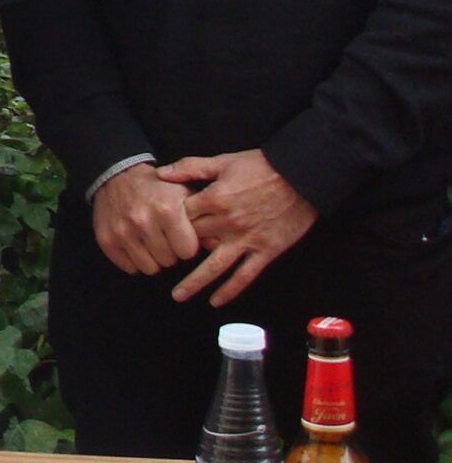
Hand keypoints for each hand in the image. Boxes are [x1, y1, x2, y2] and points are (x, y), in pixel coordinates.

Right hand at [89, 163, 200, 277]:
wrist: (118, 175)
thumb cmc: (157, 187)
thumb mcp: (184, 194)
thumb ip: (203, 219)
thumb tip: (220, 245)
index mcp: (167, 209)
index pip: (188, 252)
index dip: (187, 245)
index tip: (182, 237)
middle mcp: (143, 221)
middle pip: (169, 261)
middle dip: (170, 252)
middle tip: (165, 238)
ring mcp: (122, 231)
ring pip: (149, 268)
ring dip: (153, 258)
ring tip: (152, 242)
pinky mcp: (106, 239)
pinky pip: (129, 267)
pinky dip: (134, 260)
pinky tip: (137, 245)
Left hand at [158, 150, 317, 305]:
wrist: (302, 176)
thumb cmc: (261, 166)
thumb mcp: (223, 161)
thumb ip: (190, 167)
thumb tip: (160, 174)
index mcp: (215, 199)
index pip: (180, 217)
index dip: (168, 223)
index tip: (160, 229)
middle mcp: (228, 223)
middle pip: (193, 242)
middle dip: (177, 251)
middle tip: (163, 262)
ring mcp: (247, 240)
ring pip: (215, 267)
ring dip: (195, 283)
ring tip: (178, 296)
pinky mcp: (266, 251)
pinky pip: (245, 275)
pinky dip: (230, 290)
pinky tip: (216, 301)